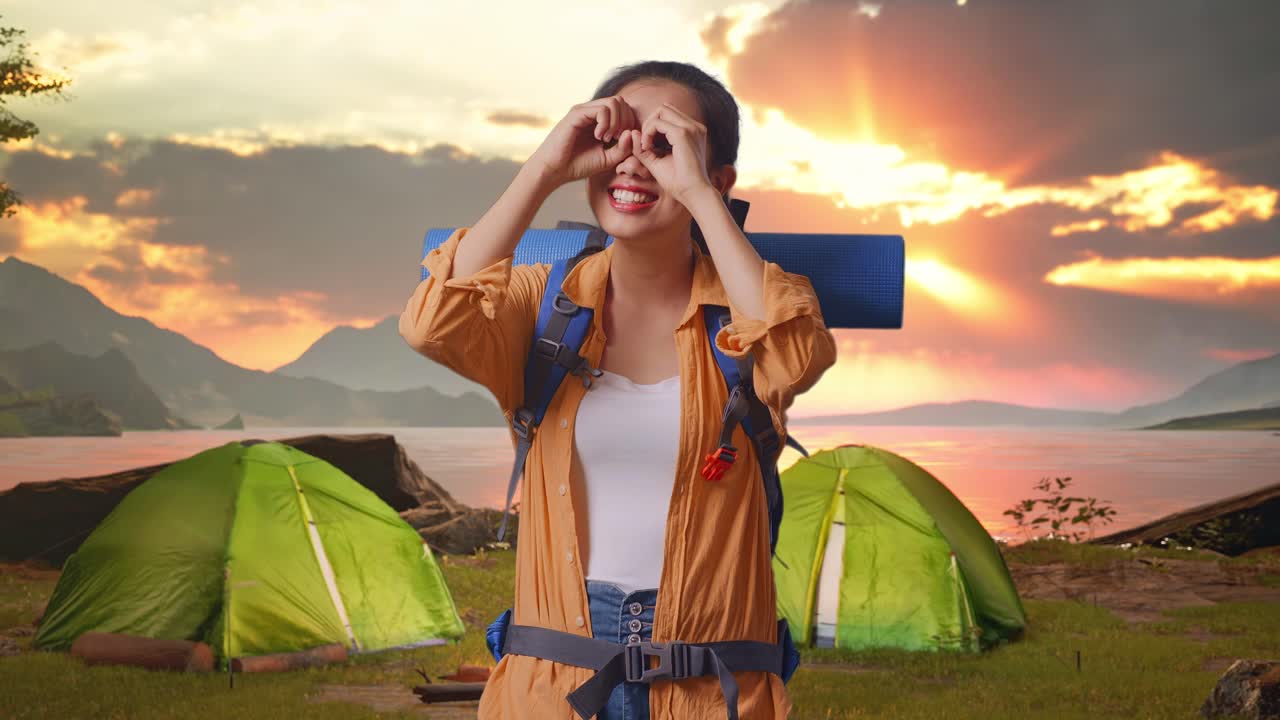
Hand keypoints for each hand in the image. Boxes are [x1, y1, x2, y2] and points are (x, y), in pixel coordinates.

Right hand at [526, 96, 640, 187]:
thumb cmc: (578, 165)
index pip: (624, 108)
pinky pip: (602, 110)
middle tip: (618, 139)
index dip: (630, 123)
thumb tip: (632, 132)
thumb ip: (623, 148)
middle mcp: (591, 111)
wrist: (554, 171)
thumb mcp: (608, 159)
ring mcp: (583, 110)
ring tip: (608, 139)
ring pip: (614, 102)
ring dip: (617, 122)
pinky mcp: (576, 113)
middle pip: (621, 101)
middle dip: (626, 121)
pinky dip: (606, 124)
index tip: (624, 142)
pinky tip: (599, 137)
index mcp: (599, 119)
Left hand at [627, 102, 716, 206]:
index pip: (668, 115)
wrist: (694, 194)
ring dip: (648, 127)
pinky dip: (648, 133)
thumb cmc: (679, 182)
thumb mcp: (657, 161)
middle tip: (645, 144)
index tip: (648, 147)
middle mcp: (694, 126)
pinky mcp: (683, 134)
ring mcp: (690, 128)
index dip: (653, 127)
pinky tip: (648, 148)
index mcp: (692, 131)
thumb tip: (632, 132)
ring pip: (661, 111)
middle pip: (664, 109)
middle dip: (649, 123)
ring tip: (647, 147)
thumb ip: (644, 148)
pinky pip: (657, 123)